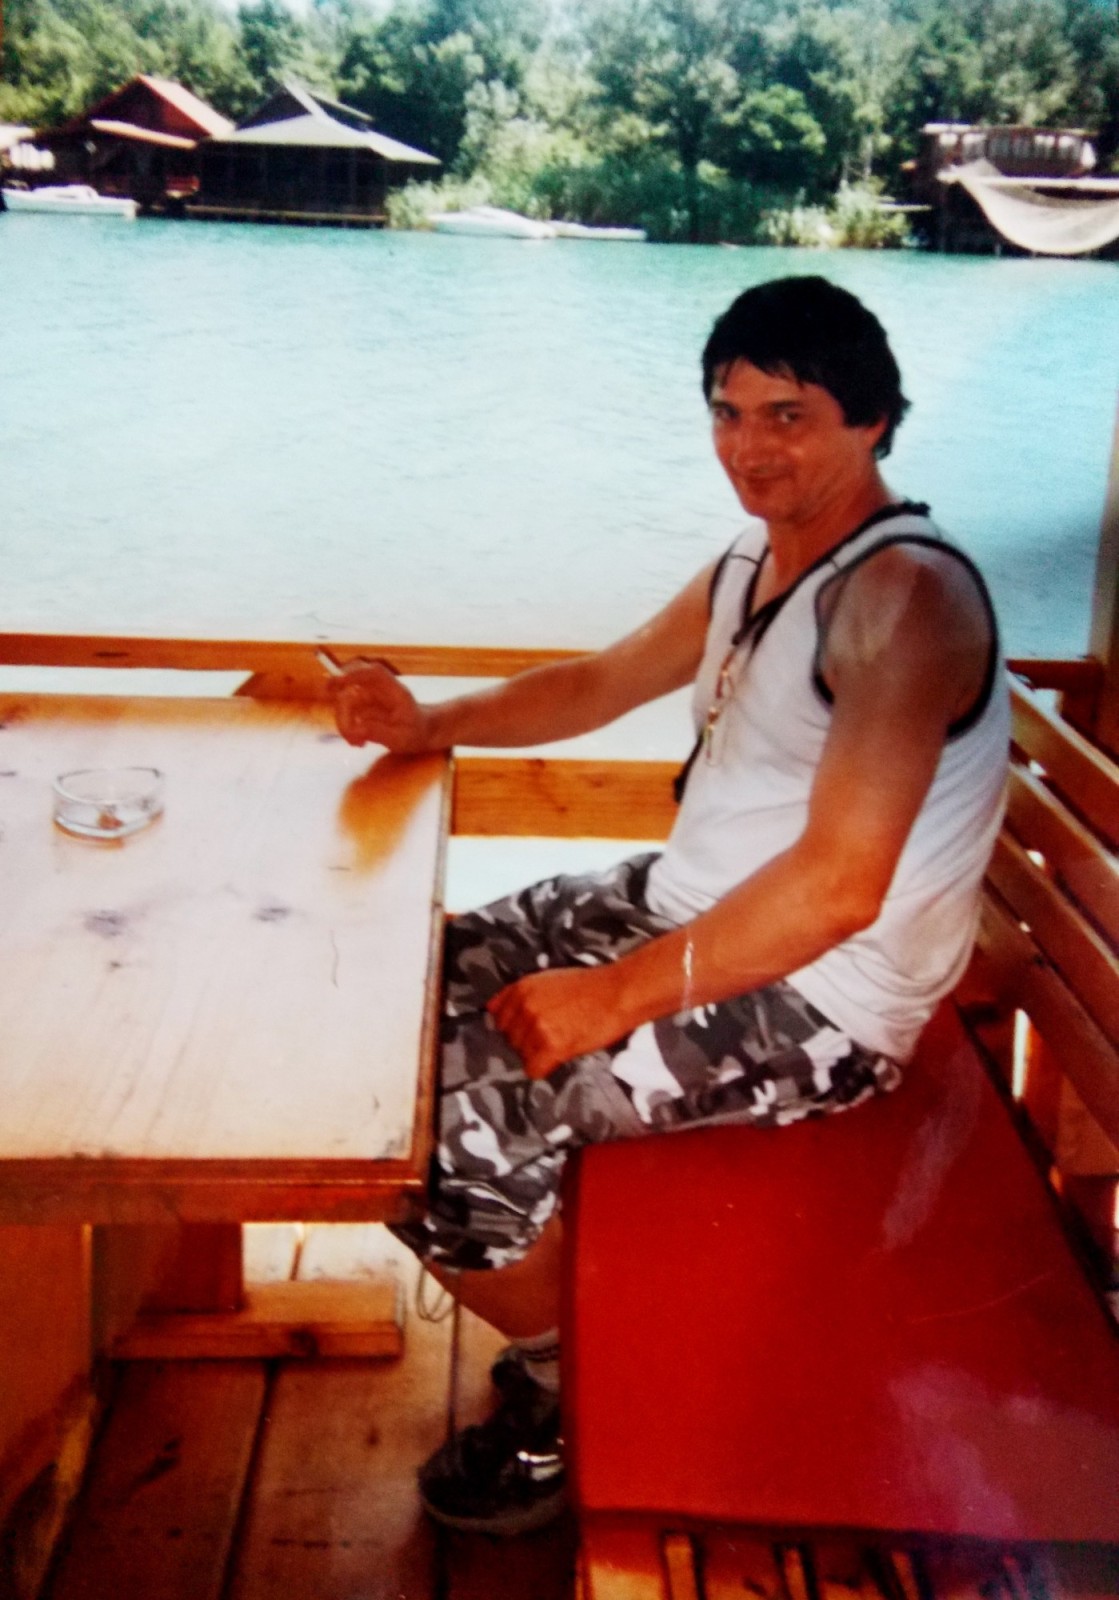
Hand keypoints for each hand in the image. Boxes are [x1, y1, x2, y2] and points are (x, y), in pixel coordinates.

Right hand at [329, 661, 428, 750]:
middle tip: (348, 734)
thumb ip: (379, 733)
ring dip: (344, 723)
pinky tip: (359, 742)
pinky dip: (348, 728)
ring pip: (344, 701)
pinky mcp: (363, 706)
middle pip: (350, 686)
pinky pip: (347, 712)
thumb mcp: (401, 739)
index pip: (374, 673)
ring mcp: (370, 696)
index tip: (337, 684)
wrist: (423, 731)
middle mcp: (380, 689)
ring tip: (358, 743)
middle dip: (342, 709)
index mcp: (395, 692)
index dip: (354, 673)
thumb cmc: (417, 733)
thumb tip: (356, 730)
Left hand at [487, 964, 629, 1078]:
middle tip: (551, 1035)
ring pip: (521, 1055)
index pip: (497, 1018)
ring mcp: (537, 1028)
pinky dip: (544, 1068)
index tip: (527, 1029)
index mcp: (522, 988)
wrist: (618, 994)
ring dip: (537, 1054)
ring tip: (560, 1042)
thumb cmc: (589, 986)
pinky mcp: (552, 1047)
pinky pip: (534, 1070)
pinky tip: (559, 1057)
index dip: (514, 1026)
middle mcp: (524, 1007)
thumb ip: (521, 994)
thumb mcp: (548, 979)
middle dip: (526, 1041)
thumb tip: (492, 1010)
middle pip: (509, 1039)